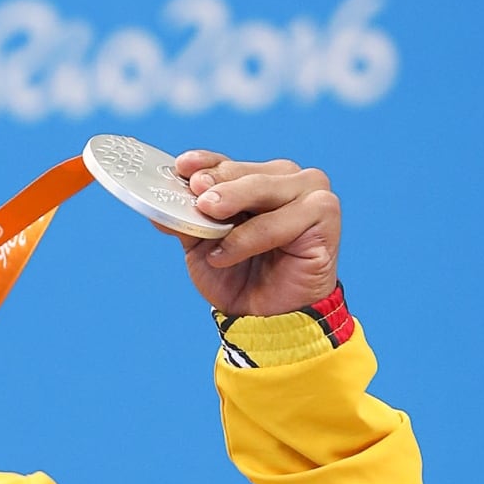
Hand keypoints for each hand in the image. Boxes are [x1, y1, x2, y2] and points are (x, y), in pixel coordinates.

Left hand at [169, 151, 339, 316]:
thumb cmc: (242, 280)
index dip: (205, 162)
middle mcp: (287, 180)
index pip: (228, 163)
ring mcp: (310, 193)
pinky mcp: (325, 214)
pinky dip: (252, 236)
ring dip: (234, 203)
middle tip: (198, 194)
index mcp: (258, 180)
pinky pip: (283, 220)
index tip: (182, 166)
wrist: (269, 321)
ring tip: (208, 220)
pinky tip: (227, 253)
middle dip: (219, 181)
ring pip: (264, 188)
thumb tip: (158, 209)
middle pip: (245, 171)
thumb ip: (187, 223)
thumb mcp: (204, 248)